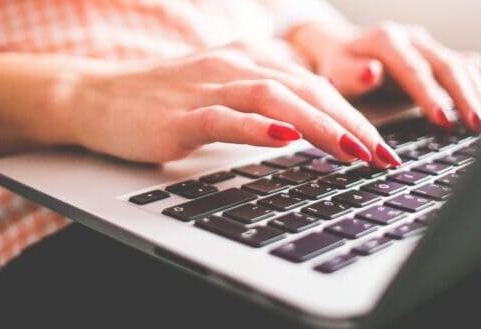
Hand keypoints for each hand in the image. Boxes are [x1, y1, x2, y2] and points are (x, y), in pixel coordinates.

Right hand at [52, 41, 400, 166]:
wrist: (97, 96)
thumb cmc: (162, 101)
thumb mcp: (221, 94)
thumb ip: (262, 103)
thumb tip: (306, 127)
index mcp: (248, 59)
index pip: (313, 85)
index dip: (354, 114)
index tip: (383, 146)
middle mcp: (234, 65)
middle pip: (305, 88)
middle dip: (351, 123)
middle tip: (383, 155)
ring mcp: (206, 87)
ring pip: (274, 98)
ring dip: (318, 125)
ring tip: (352, 150)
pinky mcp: (181, 114)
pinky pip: (225, 117)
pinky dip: (257, 126)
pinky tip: (283, 137)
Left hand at [287, 21, 480, 131]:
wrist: (339, 47)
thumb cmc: (335, 66)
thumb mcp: (334, 72)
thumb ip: (351, 75)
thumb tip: (371, 72)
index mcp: (385, 41)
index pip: (413, 70)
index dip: (430, 95)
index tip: (443, 119)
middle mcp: (410, 38)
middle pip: (444, 65)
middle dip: (463, 96)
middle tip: (476, 124)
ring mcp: (426, 44)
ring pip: (459, 64)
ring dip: (476, 91)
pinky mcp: (435, 54)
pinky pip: (464, 60)